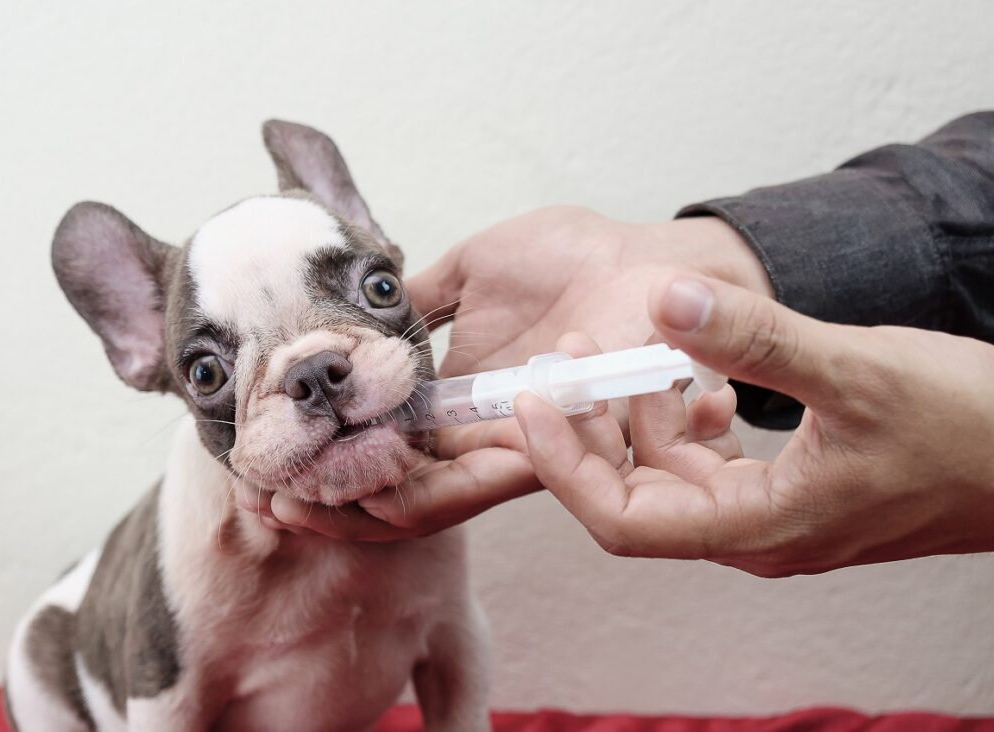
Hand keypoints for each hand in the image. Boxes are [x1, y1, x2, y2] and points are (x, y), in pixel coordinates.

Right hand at [242, 209, 772, 538]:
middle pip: (400, 491)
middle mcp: (486, 435)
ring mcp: (519, 448)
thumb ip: (423, 299)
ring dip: (355, 509)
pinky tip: (349, 499)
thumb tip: (362, 314)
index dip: (334, 462)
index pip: (392, 448)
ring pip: (428, 504)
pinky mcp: (559, 453)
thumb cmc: (574, 259)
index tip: (272, 471)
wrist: (647, 260)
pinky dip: (409, 500)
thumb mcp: (477, 268)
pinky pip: (478, 488)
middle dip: (332, 504)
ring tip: (292, 508)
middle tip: (270, 506)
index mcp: (465, 398)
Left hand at [516, 271, 993, 575]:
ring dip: (636, 417)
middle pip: (634, 496)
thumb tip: (665, 301)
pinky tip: (695, 373)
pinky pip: (711, 461)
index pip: (621, 520)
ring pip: (671, 475)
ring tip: (622, 350)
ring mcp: (773, 514)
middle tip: (569, 358)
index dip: (564, 464)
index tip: (532, 402)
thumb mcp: (857, 372)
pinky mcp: (791, 489)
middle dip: (591, 428)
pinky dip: (686, 419)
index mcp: (759, 530)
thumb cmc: (968, 430)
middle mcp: (755, 534)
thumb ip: (756, 339)